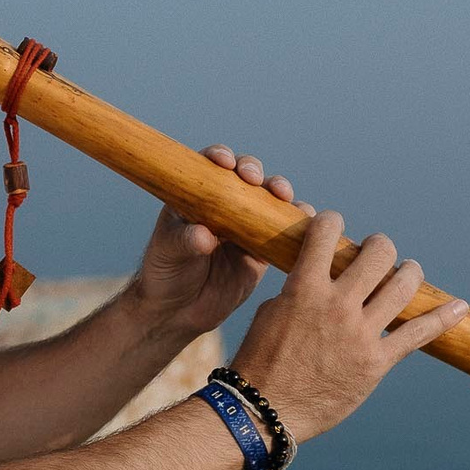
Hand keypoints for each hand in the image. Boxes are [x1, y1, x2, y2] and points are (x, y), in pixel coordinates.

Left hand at [131, 146, 298, 339]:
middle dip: (253, 170)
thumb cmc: (165, 274)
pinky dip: (298, 223)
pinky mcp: (263, 251)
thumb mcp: (168, 253)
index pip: (210, 166)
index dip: (220, 156)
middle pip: (245, 176)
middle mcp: (224, 205)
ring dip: (280, 191)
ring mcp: (246, 226)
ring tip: (283, 195)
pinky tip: (305, 219)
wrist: (178, 312)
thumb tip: (205, 235)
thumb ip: (184, 241)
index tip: (224, 162)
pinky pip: (284, 232)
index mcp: (196, 196)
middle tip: (253, 179)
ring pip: (269, 199)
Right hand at [227, 209, 467, 445]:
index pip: (327, 234)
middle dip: (380, 247)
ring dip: (409, 272)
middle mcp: (337, 306)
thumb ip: (299, 289)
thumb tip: (321, 275)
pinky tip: (460, 307)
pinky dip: (443, 318)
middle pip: (378, 256)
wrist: (266, 410)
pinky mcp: (377, 362)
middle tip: (378, 252)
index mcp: (304, 289)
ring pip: (403, 286)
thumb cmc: (261, 360)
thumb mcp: (271, 313)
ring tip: (408, 271)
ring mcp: (360, 334)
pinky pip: (419, 334)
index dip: (332, 221)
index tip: (335, 225)